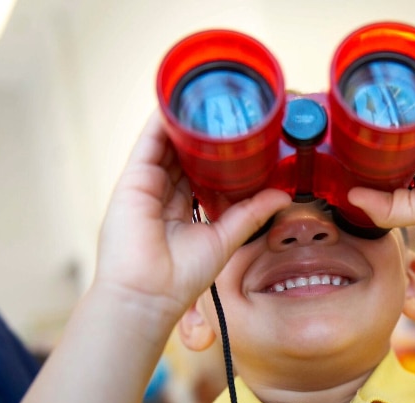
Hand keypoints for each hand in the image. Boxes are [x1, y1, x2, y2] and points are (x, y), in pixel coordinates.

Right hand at [94, 112, 290, 320]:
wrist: (148, 294)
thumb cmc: (181, 277)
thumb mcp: (224, 239)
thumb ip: (250, 214)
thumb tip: (281, 196)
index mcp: (183, 209)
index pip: (201, 172)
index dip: (219, 154)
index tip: (241, 135)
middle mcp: (163, 194)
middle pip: (184, 155)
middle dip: (204, 134)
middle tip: (229, 110)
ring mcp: (147, 185)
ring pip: (168, 144)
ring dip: (185, 122)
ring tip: (207, 97)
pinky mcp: (133, 180)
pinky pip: (149, 144)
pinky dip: (162, 123)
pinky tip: (177, 104)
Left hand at [349, 89, 414, 228]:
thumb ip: (385, 208)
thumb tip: (350, 198)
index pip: (385, 143)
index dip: (363, 144)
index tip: (339, 146)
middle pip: (389, 120)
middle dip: (365, 124)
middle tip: (336, 126)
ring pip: (400, 104)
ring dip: (378, 106)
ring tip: (349, 110)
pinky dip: (399, 94)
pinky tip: (377, 99)